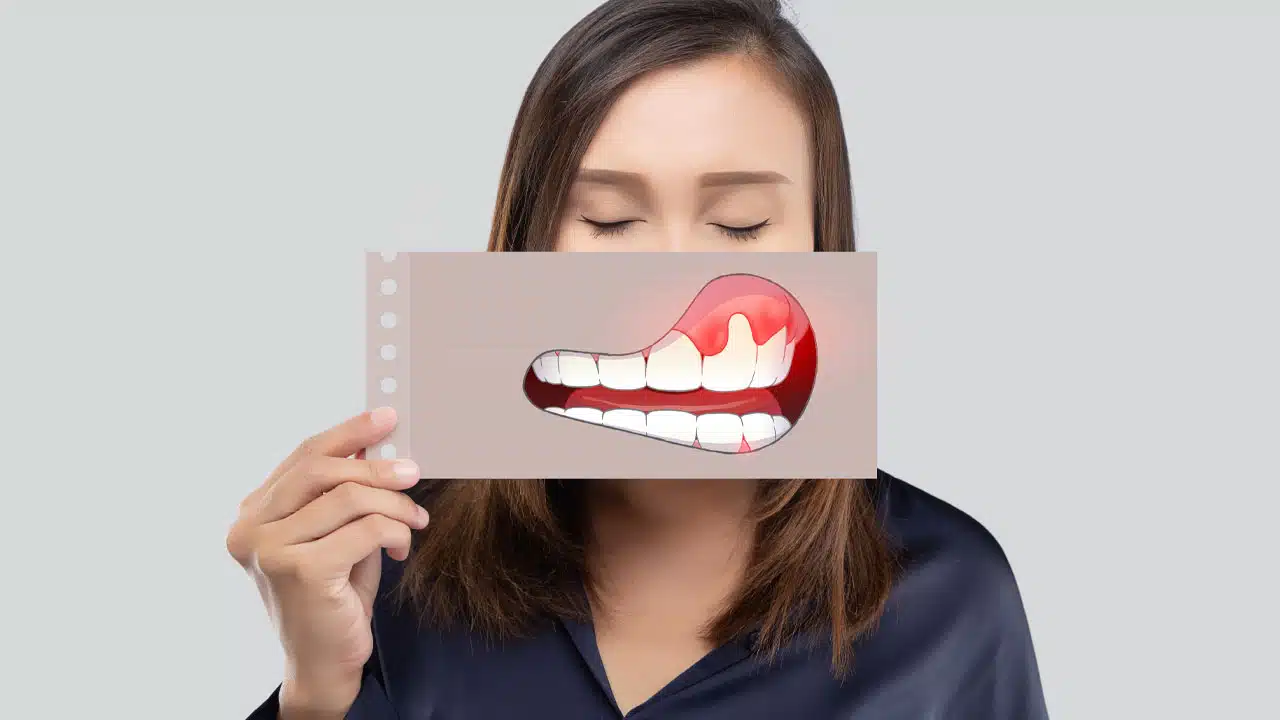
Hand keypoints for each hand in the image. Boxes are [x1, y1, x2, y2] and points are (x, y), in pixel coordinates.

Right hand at [226, 407, 426, 716]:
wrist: (324, 663)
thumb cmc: (332, 596)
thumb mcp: (335, 534)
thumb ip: (342, 494)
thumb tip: (376, 446)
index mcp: (252, 514)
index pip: (303, 457)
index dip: (347, 433)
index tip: (386, 418)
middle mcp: (250, 529)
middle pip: (322, 469)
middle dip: (376, 466)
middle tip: (413, 471)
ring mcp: (269, 550)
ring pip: (349, 497)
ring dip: (394, 505)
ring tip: (414, 520)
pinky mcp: (299, 571)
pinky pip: (365, 528)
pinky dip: (394, 531)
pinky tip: (400, 547)